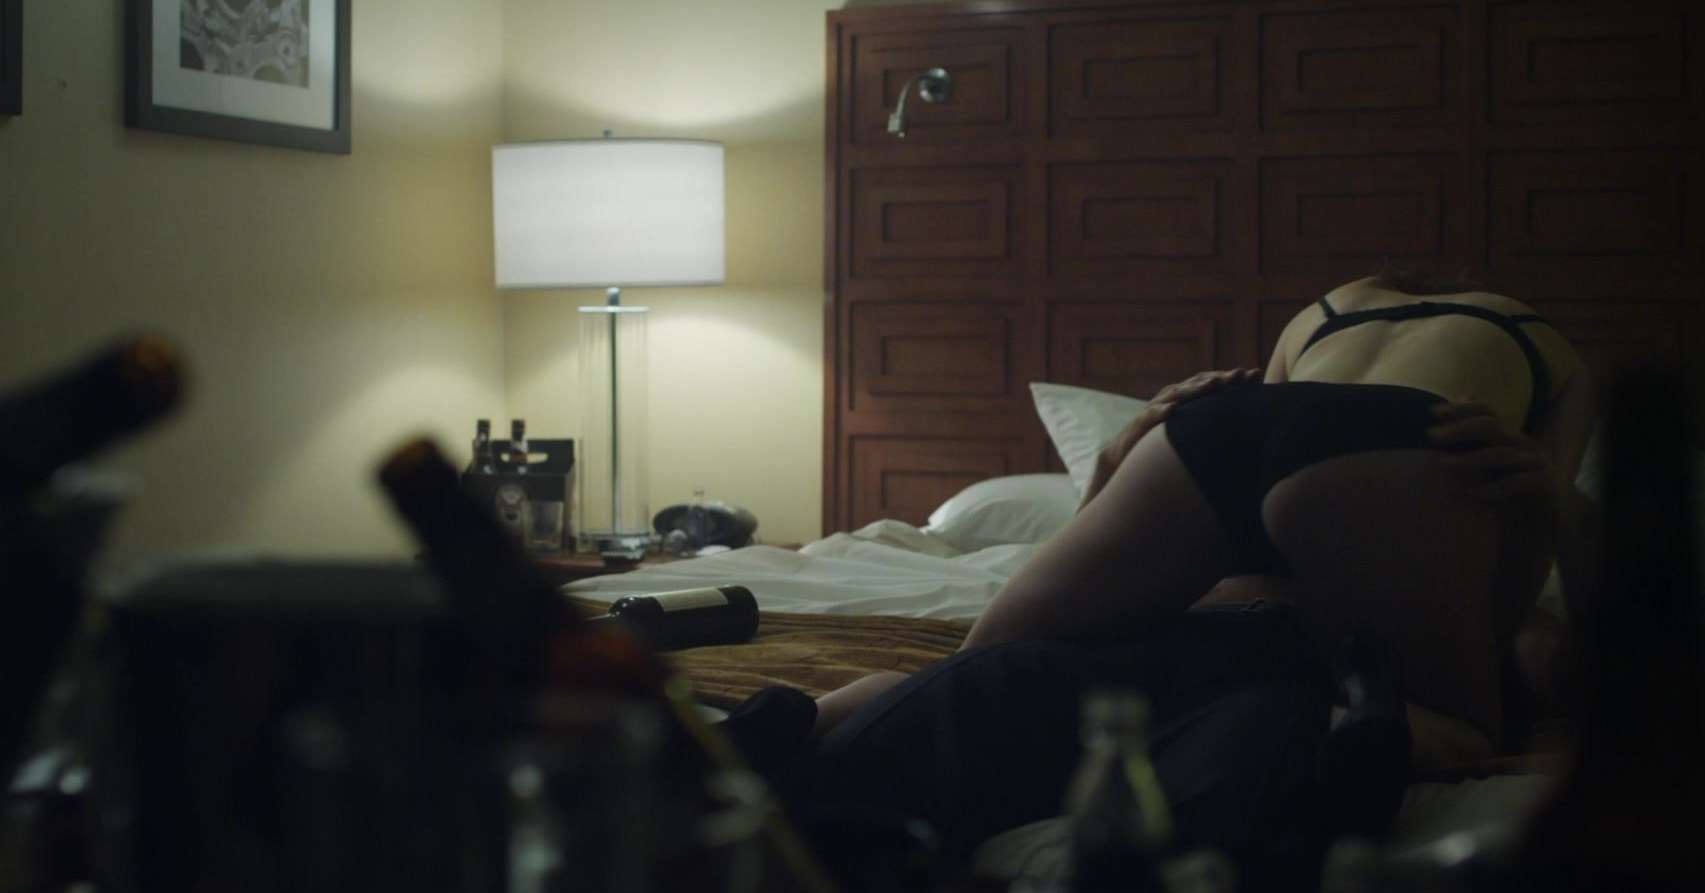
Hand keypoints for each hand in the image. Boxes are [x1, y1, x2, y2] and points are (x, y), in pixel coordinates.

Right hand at [1080, 368, 1260, 506]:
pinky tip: (1173, 410)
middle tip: (1240, 375)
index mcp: (1186, 401)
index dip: (1232, 379)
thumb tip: (1245, 431)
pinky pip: (1151, 416)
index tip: (1256, 375)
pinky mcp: (1139, 425)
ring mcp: (1155, 410)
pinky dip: (1161, 412)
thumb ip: (1210, 428)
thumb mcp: (1189, 435)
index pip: (1211, 384)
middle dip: (1220, 378)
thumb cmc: (1162, 447)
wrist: (1122, 458)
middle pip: (1198, 384)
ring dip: (1195, 389)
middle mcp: (1171, 399)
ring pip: (1177, 395)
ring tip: (1214, 385)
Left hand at [1427, 401, 1562, 511]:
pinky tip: (1472, 493)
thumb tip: (1437, 428)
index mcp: (1508, 436)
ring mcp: (1535, 463)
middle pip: (1491, 426)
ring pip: (1501, 454)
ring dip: (1470, 458)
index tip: (1432, 412)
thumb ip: (1468, 446)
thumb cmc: (1505, 491)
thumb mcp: (1484, 465)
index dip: (1462, 408)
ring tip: (1443, 464)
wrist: (1541, 520)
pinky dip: (1494, 488)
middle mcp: (1522, 444)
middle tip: (1431, 436)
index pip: (1486, 412)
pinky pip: (1518, 483)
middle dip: (1460, 429)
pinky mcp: (1545, 484)